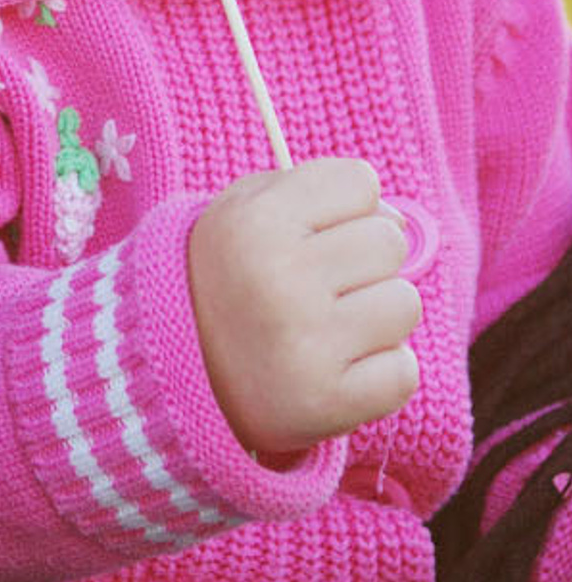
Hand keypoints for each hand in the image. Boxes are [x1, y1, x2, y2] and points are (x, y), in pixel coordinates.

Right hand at [187, 158, 421, 456]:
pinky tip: (335, 368)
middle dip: (363, 262)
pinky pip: (404, 371)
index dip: (344, 206)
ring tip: (326, 328)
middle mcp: (278, 277)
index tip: (313, 232)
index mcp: (254, 221)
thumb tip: (398, 220)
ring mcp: (306, 342)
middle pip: (389, 241)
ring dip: (376, 317)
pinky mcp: (330, 400)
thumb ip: (316, 191)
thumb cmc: (229, 277)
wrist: (177, 368)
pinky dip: (379, 372)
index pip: (359, 181)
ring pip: (405, 304)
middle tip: (319, 285)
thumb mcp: (244, 211)